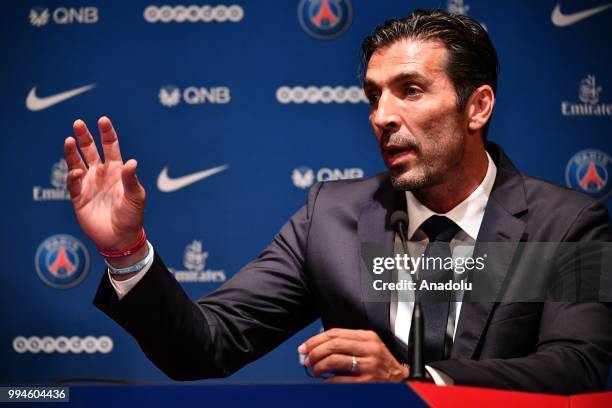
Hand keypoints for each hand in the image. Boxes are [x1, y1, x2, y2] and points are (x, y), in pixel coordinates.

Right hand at [64, 117, 145, 263]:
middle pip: (90, 150)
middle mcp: (101, 174)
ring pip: (77, 163)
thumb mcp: (136, 197)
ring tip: (69, 140)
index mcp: (117, 171)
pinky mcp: (79, 197)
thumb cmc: (132, 216)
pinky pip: (73, 183)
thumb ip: (131, 180)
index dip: (107, 134)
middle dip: (85, 137)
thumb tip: (131, 162)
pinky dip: (73, 176)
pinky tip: (77, 172)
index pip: (111, 147)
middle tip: (78, 123)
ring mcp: (89, 184)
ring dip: (72, 152)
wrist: (120, 238)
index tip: (103, 120)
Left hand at [299, 328, 408, 382]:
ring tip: (314, 370)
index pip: (336, 333)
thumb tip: (318, 347)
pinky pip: (342, 379)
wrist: (401, 380)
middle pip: (334, 344)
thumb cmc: (382, 363)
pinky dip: (329, 380)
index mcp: (367, 337)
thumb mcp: (368, 347)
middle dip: (315, 352)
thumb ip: (347, 344)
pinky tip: (325, 380)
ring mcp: (369, 364)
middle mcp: (369, 348)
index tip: (305, 347)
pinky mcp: (368, 381)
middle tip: (307, 359)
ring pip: (336, 360)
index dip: (316, 339)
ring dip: (319, 365)